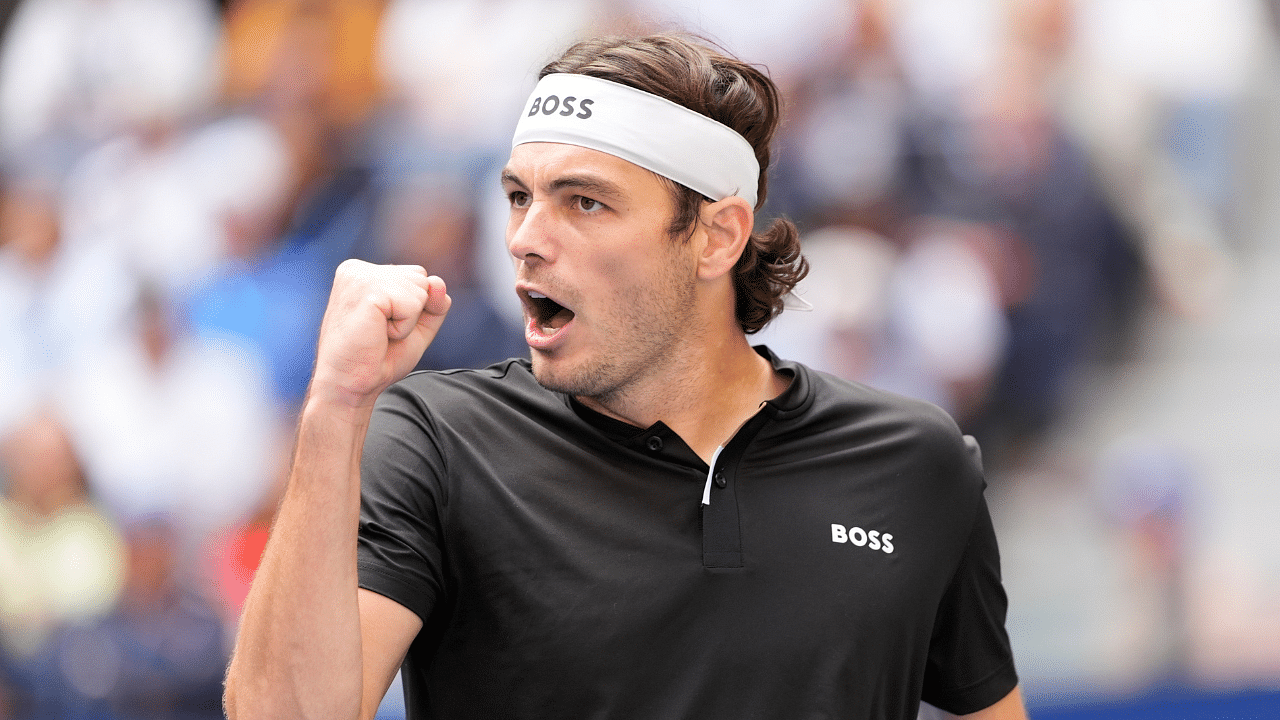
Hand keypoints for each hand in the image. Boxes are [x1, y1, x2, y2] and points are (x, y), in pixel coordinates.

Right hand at [309, 259, 450, 409]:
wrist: (349, 386)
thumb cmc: (376, 358)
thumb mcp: (415, 326)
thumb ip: (433, 302)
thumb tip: (437, 281)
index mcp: (363, 272)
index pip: (418, 276)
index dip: (414, 309)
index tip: (383, 327)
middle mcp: (358, 269)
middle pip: (422, 279)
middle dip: (413, 313)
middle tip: (381, 333)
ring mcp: (360, 277)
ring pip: (421, 290)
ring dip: (408, 321)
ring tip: (378, 333)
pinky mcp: (367, 290)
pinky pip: (413, 304)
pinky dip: (404, 328)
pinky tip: (378, 334)